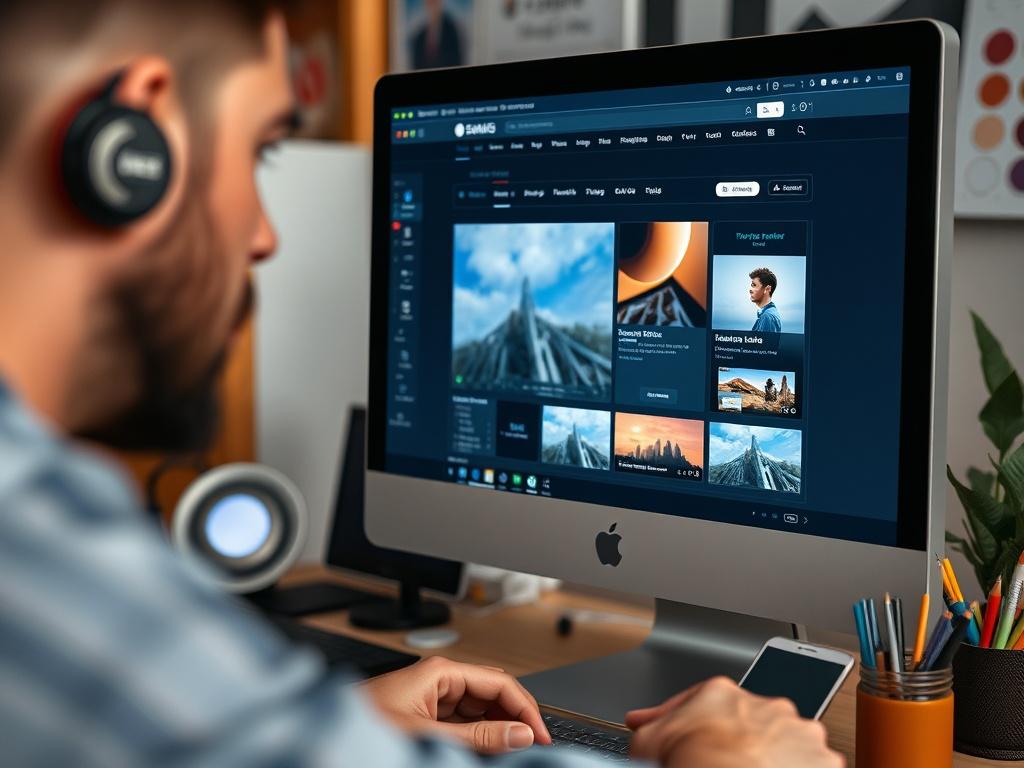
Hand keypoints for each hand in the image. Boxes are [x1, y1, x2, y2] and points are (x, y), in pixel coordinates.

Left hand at [361, 656, 551, 754]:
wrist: (324, 739)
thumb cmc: (362, 726)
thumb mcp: (427, 734)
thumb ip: (477, 736)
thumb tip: (519, 733)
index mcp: (439, 672)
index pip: (499, 681)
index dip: (525, 708)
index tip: (541, 735)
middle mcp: (437, 681)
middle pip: (492, 693)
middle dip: (514, 717)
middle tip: (532, 745)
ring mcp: (430, 699)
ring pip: (479, 711)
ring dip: (497, 729)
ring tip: (511, 750)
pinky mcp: (423, 717)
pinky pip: (462, 724)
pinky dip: (478, 737)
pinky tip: (486, 751)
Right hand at [625, 677, 843, 767]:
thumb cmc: (697, 762)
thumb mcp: (649, 742)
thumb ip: (647, 729)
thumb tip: (642, 730)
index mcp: (723, 693)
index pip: (702, 705)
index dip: (690, 728)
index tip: (684, 743)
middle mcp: (766, 705)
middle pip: (749, 724)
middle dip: (737, 744)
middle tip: (721, 765)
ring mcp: (799, 733)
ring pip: (786, 745)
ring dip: (773, 760)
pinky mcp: (823, 760)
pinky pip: (811, 767)